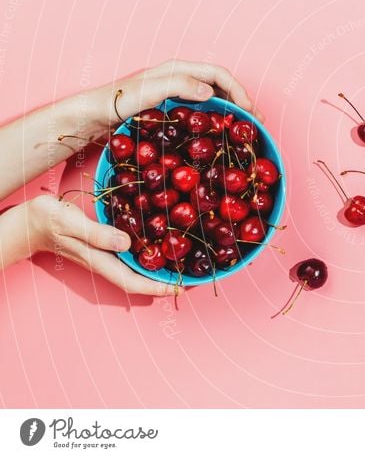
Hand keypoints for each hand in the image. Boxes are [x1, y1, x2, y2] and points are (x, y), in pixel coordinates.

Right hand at [22, 195, 178, 295]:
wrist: (30, 221)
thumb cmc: (48, 220)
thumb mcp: (70, 222)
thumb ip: (97, 233)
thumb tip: (127, 244)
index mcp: (98, 260)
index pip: (132, 281)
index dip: (156, 287)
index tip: (178, 288)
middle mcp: (103, 261)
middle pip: (138, 279)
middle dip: (162, 282)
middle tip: (188, 278)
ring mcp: (103, 255)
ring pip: (134, 269)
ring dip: (156, 270)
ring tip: (180, 266)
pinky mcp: (103, 245)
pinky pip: (129, 257)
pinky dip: (145, 256)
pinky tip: (158, 249)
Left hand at [89, 59, 264, 132]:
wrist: (95, 114)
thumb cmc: (119, 101)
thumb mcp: (150, 91)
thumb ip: (179, 86)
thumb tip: (211, 93)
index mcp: (180, 70)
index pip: (220, 74)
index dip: (239, 90)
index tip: (250, 110)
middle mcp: (182, 79)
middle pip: (222, 86)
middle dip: (242, 102)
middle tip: (256, 123)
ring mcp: (179, 95)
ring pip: (215, 99)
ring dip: (233, 112)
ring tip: (245, 130)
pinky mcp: (174, 110)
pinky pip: (204, 112)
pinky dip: (218, 121)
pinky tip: (222, 135)